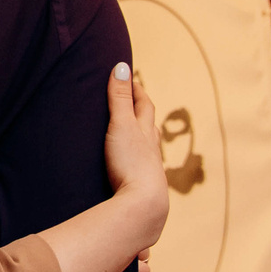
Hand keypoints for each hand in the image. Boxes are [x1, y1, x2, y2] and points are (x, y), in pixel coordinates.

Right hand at [102, 62, 168, 267]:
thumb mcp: (121, 125)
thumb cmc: (131, 163)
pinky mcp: (142, 187)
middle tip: (133, 99)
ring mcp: (149, 169)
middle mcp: (151, 149)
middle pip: (149, 124)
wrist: (143, 205)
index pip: (144, 105)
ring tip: (134, 133)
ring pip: (148, 147)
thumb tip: (121, 66)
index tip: (130, 77)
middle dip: (141, 110)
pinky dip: (136, 161)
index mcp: (146, 132)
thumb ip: (119, 98)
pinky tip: (131, 168)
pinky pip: (140, 168)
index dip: (137, 90)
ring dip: (142, 137)